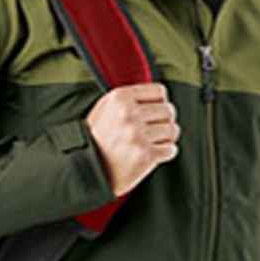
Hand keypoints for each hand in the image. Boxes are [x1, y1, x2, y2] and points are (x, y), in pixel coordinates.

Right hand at [85, 82, 179, 196]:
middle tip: (153, 130)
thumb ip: (131, 98)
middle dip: (164, 121)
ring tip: (152, 142)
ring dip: (165, 138)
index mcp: (120, 98)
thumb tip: (159, 96)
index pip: (159, 92)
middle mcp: (129, 114)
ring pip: (172, 130)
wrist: (87, 168)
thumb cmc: (98, 138)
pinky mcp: (145, 155)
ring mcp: (137, 135)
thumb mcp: (106, 107)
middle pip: (169, 110)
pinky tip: (152, 154)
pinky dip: (165, 153)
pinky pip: (170, 149)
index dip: (159, 103)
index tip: (154, 112)